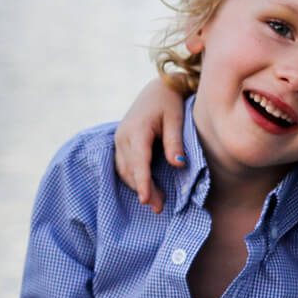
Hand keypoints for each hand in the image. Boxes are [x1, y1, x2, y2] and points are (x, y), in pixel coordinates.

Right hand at [114, 78, 187, 212]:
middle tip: (158, 208)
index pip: (139, 161)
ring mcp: (120, 139)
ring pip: (124, 170)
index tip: (146, 200)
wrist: (157, 89)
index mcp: (137, 129)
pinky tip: (147, 189)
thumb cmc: (170, 102)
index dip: (143, 182)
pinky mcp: (122, 143)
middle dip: (143, 190)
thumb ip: (175, 141)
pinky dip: (134, 178)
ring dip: (138, 186)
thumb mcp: (176, 119)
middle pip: (130, 169)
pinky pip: (124, 165)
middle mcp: (123, 136)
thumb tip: (178, 164)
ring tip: (155, 202)